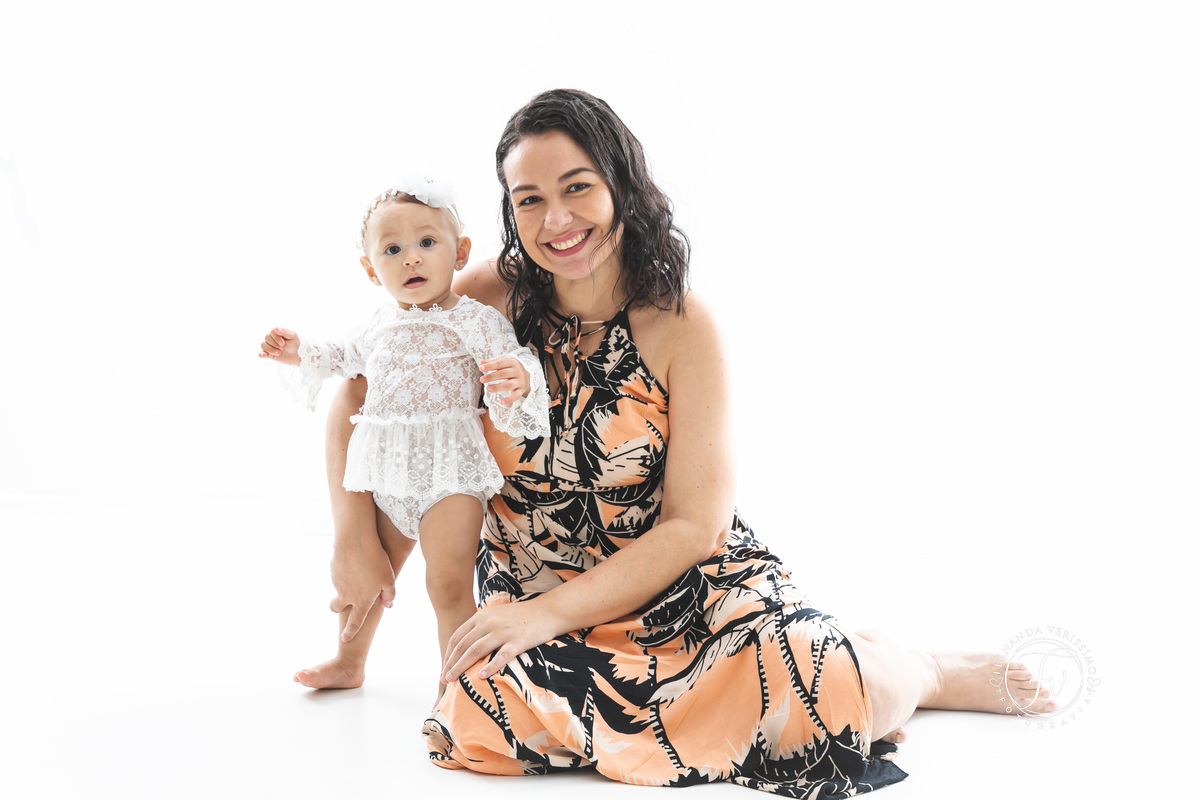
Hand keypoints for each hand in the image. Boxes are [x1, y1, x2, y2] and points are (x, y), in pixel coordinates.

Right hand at [259, 327, 299, 364]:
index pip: (271, 332)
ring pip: (263, 345)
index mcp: (277, 332)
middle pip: (267, 338)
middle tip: (283, 348)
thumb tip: (276, 328)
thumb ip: (285, 331)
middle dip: (275, 344)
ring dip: (270, 349)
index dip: (276, 338)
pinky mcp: (269, 354)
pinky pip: (261, 353)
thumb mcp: (293, 336)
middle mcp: (272, 338)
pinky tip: (264, 355)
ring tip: (279, 353)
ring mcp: (270, 346)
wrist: (298, 354)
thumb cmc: (295, 343)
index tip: (283, 343)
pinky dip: (261, 354)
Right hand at [329, 538, 395, 641]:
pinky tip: (354, 560)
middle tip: (344, 601)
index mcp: (362, 601)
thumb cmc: (377, 561)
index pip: (355, 622)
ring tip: (360, 568)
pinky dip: (344, 570)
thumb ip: (389, 595)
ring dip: (345, 583)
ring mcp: (337, 583)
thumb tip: (388, 605)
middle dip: (337, 608)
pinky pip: (338, 573)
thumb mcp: (389, 580)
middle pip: (335, 607)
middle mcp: (346, 595)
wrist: (356, 541)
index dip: (350, 632)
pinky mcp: (333, 570)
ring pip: (338, 587)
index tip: (344, 639)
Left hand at [440, 598, 558, 683]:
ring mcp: (503, 631)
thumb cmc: (521, 617)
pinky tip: (481, 677)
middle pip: (464, 646)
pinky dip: (490, 666)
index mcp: (481, 616)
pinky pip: (501, 655)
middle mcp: (489, 622)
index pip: (458, 637)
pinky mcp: (518, 640)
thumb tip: (466, 647)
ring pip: (476, 651)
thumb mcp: (496, 616)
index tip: (444, 668)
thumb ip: (481, 627)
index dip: (449, 654)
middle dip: (451, 664)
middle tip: (444, 680)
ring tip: (453, 681)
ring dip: (462, 667)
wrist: (548, 611)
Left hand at [478, 357, 530, 404]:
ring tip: (488, 388)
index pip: (500, 363)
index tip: (481, 368)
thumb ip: (493, 362)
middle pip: (503, 374)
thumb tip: (481, 362)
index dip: (490, 366)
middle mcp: (517, 371)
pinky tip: (501, 402)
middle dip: (492, 376)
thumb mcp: (505, 363)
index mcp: (512, 363)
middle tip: (481, 379)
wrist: (530, 375)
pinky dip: (509, 399)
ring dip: (498, 387)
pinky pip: (516, 396)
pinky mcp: (521, 390)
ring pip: (509, 385)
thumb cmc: (513, 369)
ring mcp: (520, 381)